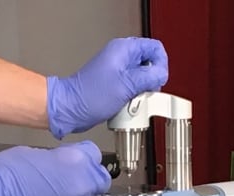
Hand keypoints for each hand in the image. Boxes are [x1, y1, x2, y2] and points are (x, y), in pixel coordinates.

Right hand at [0, 141, 111, 195]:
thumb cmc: (3, 176)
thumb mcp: (32, 153)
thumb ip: (55, 159)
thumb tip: (59, 164)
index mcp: (76, 163)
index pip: (95, 155)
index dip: (83, 155)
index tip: (75, 158)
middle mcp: (81, 190)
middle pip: (98, 183)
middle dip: (86, 179)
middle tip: (67, 178)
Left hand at [47, 37, 168, 138]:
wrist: (71, 108)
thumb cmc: (90, 95)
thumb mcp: (127, 85)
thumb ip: (149, 77)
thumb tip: (162, 74)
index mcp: (124, 49)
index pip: (155, 48)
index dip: (161, 64)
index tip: (157, 80)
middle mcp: (121, 57)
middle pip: (150, 63)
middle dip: (152, 80)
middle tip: (145, 92)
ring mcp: (118, 70)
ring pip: (143, 77)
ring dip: (142, 91)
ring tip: (133, 100)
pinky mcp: (115, 83)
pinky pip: (133, 87)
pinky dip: (134, 96)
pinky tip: (127, 103)